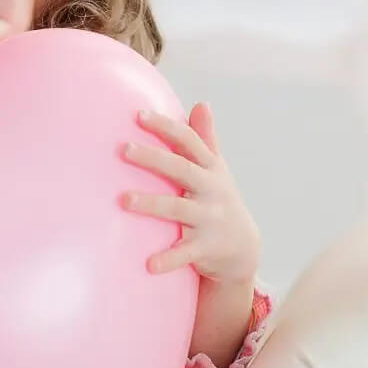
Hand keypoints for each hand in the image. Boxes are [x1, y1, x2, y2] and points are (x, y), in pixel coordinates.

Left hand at [119, 102, 260, 284]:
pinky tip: (148, 265)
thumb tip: (202, 103)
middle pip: (181, 170)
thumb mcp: (217, 169)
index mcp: (210, 169)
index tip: (139, 115)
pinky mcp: (206, 248)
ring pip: (178, 209)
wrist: (244, 247)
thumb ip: (206, 138)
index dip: (166, 127)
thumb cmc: (219, 200)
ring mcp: (209, 219)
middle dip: (153, 159)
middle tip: (124, 149)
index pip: (189, 142)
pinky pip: (185, 253)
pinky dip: (168, 259)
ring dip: (151, 204)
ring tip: (123, 200)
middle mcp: (211, 191)